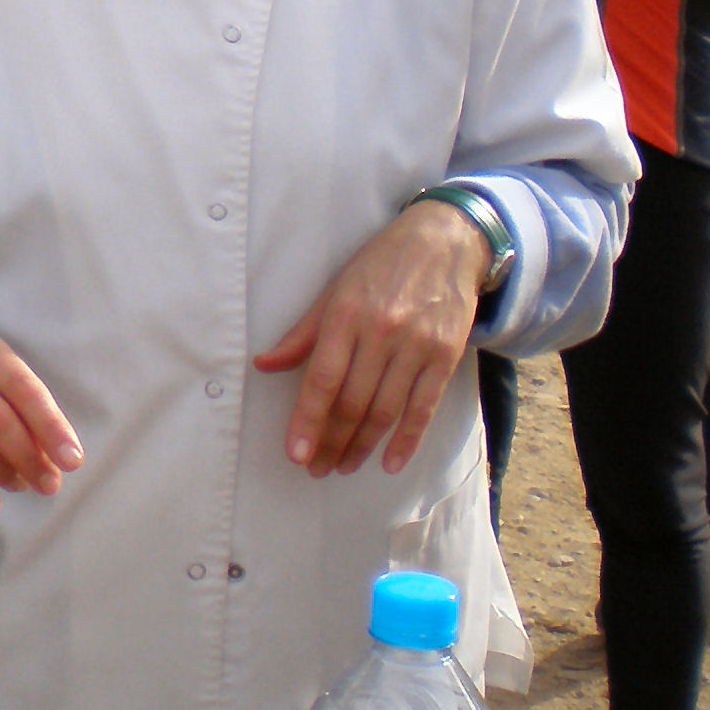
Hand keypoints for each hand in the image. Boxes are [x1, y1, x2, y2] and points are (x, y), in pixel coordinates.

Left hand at [255, 201, 493, 474]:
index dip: (308, 421)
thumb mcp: (333, 291)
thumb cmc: (379, 266)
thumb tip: (263, 364)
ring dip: (363, 446)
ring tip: (344, 466)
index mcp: (345, 315)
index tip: (296, 453)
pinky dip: (408, 439)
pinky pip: (424, 406)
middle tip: (317, 468)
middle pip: (352, 402)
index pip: (321, 379)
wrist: (444, 242)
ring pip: (386, 410)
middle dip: (332, 442)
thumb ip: (302, 333)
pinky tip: (390, 462)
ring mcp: (416, 346)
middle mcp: (380, 333)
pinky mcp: (446, 356)